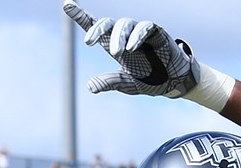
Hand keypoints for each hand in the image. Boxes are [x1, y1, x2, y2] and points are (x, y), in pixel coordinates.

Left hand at [66, 3, 221, 103]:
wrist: (174, 83)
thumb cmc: (150, 81)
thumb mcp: (127, 84)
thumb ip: (110, 83)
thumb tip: (90, 86)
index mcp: (114, 46)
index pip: (96, 28)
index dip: (81, 16)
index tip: (66, 4)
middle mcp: (125, 36)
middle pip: (107, 22)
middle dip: (97, 29)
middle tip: (89, 42)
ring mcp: (141, 32)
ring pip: (125, 23)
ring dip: (118, 35)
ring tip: (118, 52)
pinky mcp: (156, 32)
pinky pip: (145, 26)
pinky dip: (137, 35)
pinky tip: (132, 46)